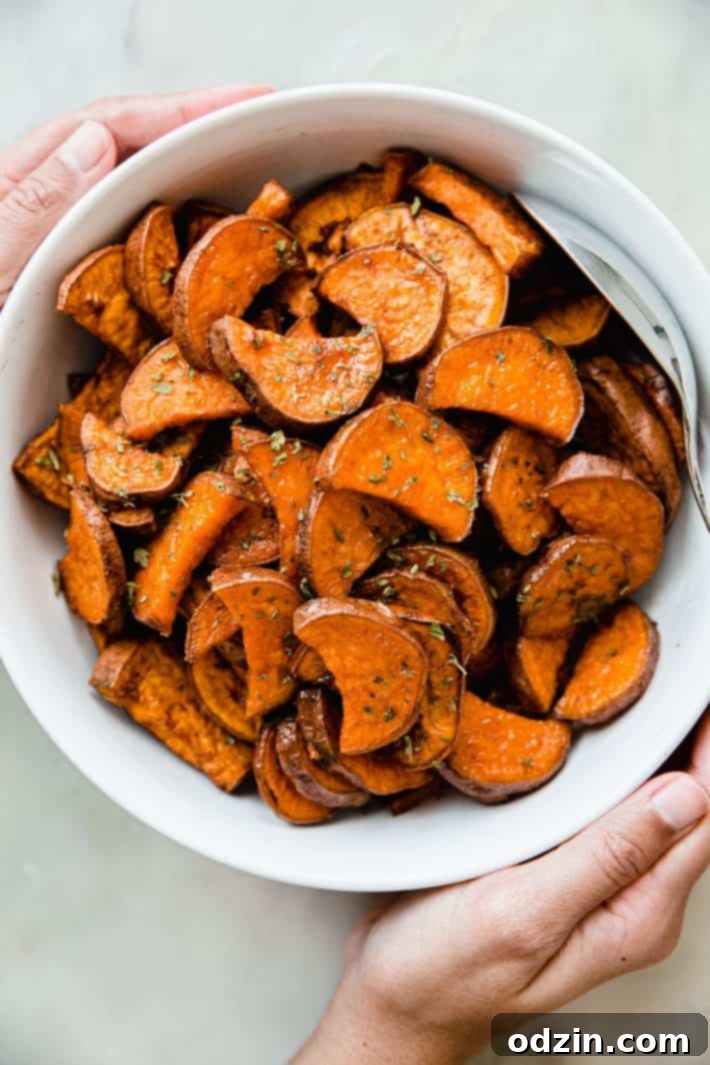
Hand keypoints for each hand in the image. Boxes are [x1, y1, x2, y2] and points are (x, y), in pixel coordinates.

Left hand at [0, 84, 270, 309]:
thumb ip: (30, 206)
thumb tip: (95, 143)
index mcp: (18, 184)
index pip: (111, 127)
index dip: (185, 110)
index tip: (252, 100)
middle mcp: (45, 206)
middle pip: (131, 150)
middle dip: (203, 135)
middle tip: (271, 131)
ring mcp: (61, 244)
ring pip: (136, 197)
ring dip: (195, 183)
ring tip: (257, 181)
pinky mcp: (73, 283)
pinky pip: (133, 248)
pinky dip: (176, 240)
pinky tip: (208, 250)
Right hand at [294, 712, 709, 1064]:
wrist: (394, 1002)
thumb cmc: (445, 969)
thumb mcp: (524, 912)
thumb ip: (606, 858)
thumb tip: (684, 798)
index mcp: (635, 915)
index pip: (704, 821)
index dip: (708, 754)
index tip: (694, 695)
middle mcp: (633, 903)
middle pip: (689, 812)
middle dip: (687, 746)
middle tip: (672, 681)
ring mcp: (604, 889)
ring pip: (653, 809)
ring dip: (654, 755)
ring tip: (645, 699)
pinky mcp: (572, 873)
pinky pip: (613, 815)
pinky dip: (615, 773)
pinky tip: (596, 743)